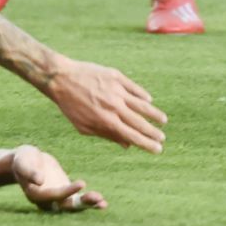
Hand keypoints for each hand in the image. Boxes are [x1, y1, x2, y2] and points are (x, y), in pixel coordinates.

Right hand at [12, 146, 105, 212]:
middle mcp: (47, 200)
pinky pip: (77, 199)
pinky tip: (102, 203)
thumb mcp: (23, 162)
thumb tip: (40, 180)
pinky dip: (88, 201)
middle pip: (66, 205)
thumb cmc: (23, 160)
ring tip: (103, 203)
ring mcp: (57, 197)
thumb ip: (30, 171)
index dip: (68, 191)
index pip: (54, 195)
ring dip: (87, 204)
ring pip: (73, 205)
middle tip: (97, 198)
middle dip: (82, 203)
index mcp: (36, 194)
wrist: (26, 161)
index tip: (82, 183)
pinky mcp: (64, 191)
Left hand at [45, 58, 167, 153]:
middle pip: (140, 122)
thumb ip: (107, 135)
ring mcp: (117, 90)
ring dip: (154, 114)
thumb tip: (127, 145)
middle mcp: (115, 107)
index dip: (146, 144)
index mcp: (107, 121)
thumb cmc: (71, 106)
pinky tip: (148, 100)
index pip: (132, 136)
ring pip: (142, 104)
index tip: (157, 149)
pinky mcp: (117, 77)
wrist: (62, 78)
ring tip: (163, 120)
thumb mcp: (84, 127)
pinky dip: (143, 96)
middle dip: (153, 132)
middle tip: (163, 138)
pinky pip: (134, 88)